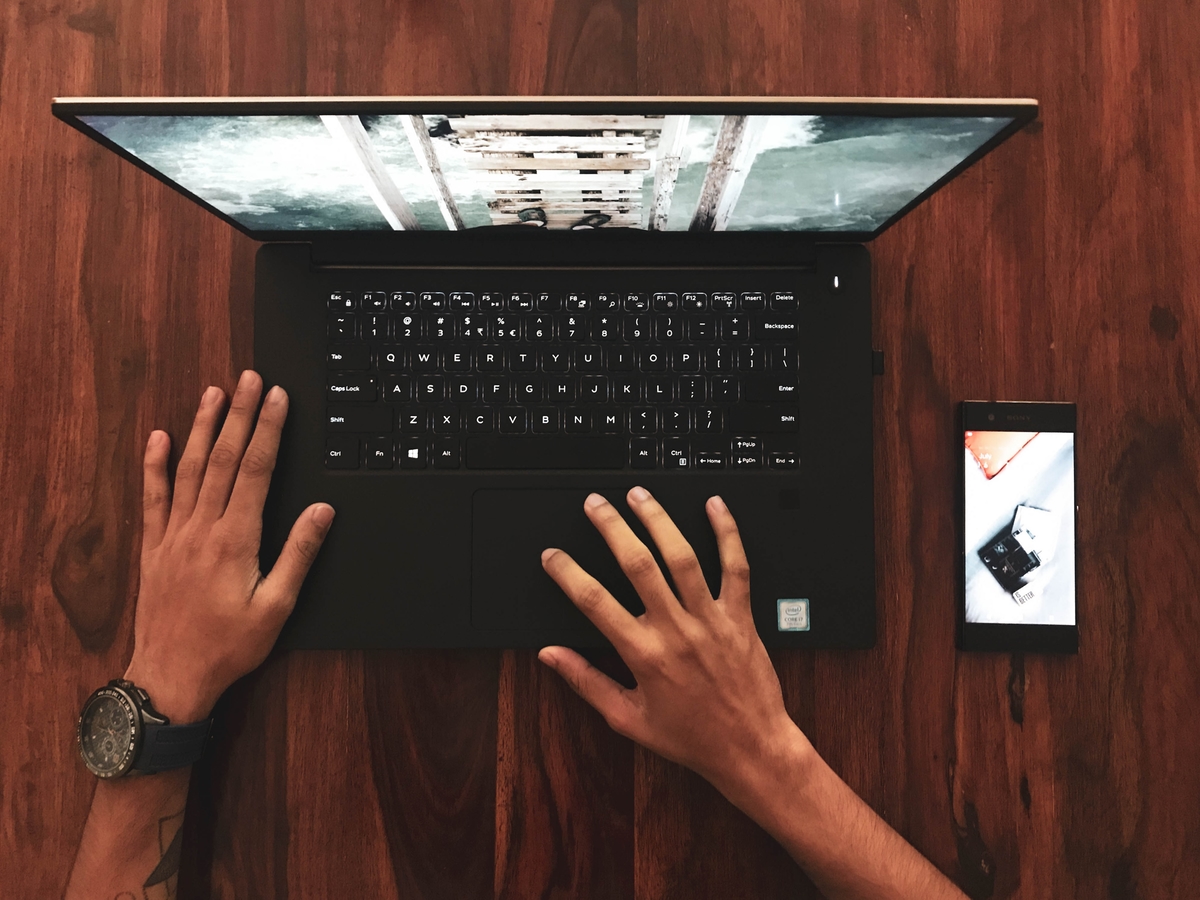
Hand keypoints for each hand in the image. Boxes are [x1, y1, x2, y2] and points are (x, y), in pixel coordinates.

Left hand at [123, 370, 333, 722]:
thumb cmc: (228, 647)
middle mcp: (201, 529)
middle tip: (249, 379)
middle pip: (222, 459)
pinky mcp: (153, 547)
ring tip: (213, 393)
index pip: (254, 471)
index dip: (267, 430)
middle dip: (238, 414)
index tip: (277, 398)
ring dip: (201, 427)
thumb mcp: (277, 607)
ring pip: (187, 469)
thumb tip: (321, 512)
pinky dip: (154, 465)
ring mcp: (173, 535)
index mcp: (235, 540)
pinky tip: (158, 438)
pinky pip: (153, 497)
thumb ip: (299, 554)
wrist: (170, 677)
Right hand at [539, 487, 811, 805]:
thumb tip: (550, 655)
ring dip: (658, 520)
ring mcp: (711, 620)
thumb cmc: (691, 737)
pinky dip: (727, 532)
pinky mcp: (741, 616)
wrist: (750, 749)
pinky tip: (715, 505)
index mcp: (644, 656)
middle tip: (595, 504)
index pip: (594, 602)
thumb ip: (586, 681)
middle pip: (637, 565)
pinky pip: (736, 566)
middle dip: (612, 528)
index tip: (552, 556)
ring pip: (682, 556)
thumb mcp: (627, 718)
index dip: (568, 573)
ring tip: (639, 495)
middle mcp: (676, 631)